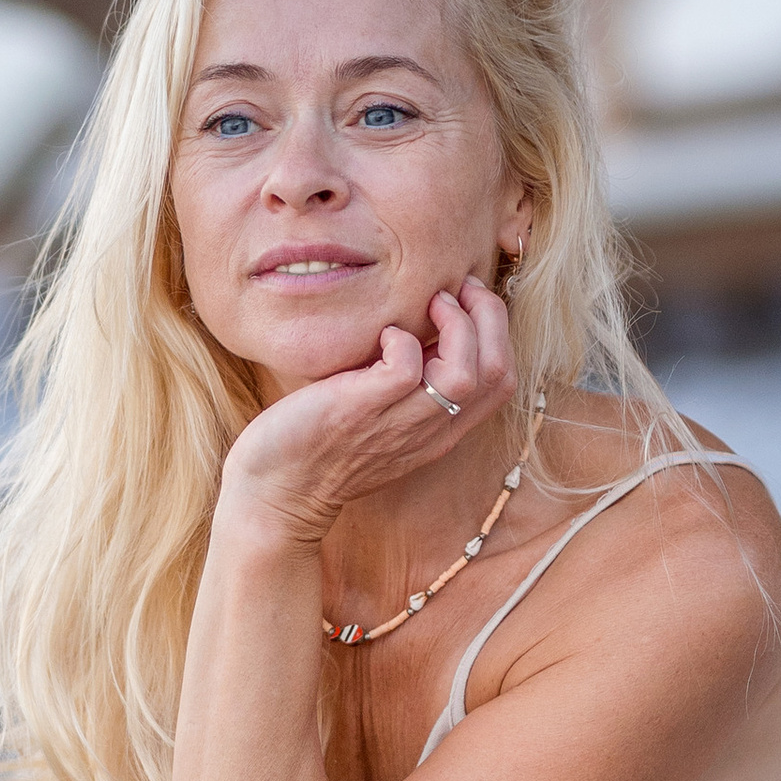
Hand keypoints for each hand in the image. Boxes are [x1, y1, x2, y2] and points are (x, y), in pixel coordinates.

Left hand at [218, 274, 515, 543]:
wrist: (277, 492)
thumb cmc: (321, 445)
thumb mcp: (383, 420)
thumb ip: (410, 386)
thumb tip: (423, 331)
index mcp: (441, 432)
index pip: (503, 383)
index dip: (497, 331)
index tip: (468, 300)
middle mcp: (430, 431)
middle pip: (498, 372)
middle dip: (489, 316)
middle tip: (458, 288)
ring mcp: (398, 423)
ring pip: (465, 374)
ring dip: (457, 324)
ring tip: (430, 303)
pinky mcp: (360, 411)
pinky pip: (405, 368)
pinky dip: (401, 339)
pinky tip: (381, 334)